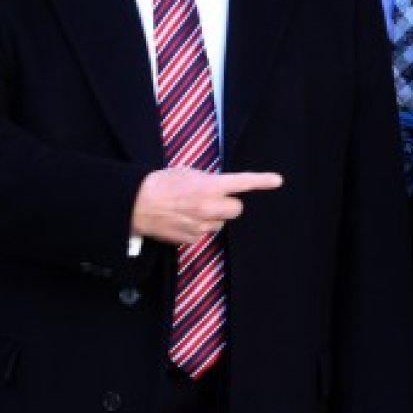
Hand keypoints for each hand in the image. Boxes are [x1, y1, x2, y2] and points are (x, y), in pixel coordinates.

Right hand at [130, 168, 282, 244]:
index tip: (278, 180)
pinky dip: (197, 227)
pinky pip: (204, 233)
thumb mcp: (187, 173)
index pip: (242, 182)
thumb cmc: (160, 184)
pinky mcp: (192, 239)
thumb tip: (220, 187)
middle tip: (211, 199)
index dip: (262, 181)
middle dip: (228, 204)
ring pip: (220, 223)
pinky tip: (181, 220)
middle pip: (237, 209)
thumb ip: (208, 180)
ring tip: (189, 209)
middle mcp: (209, 207)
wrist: (135, 204)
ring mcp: (202, 225)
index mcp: (209, 186)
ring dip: (211, 217)